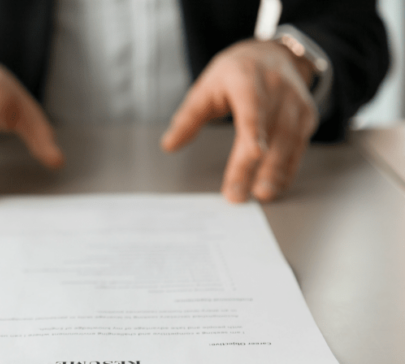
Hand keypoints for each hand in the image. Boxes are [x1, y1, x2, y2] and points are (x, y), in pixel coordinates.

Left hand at [161, 39, 318, 202]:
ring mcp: (295, 104)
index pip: (252, 108)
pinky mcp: (306, 118)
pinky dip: (287, 169)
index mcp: (247, 80)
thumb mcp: (207, 87)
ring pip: (287, 143)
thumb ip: (188, 117)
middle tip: (237, 195)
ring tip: (260, 194)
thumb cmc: (236, 73)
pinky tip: (275, 186)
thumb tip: (169, 145)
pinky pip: (298, 148)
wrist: (274, 55)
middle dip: (252, 166)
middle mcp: (277, 91)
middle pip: (268, 133)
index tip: (254, 153)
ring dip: (274, 173)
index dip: (254, 132)